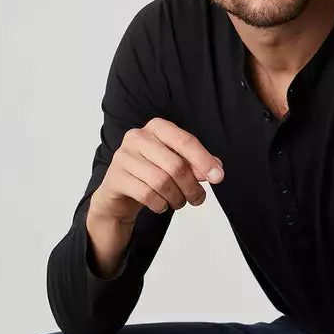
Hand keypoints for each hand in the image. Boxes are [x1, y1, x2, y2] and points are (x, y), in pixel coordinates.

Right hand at [89, 117, 224, 224]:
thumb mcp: (176, 165)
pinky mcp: (115, 177)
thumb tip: (215, 171)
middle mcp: (137, 137)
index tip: (218, 177)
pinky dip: (160, 204)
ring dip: (177, 198)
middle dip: (191, 187)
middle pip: (175, 165)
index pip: (185, 140)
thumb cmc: (151, 174)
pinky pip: (146, 194)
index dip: (204, 160)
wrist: (120, 192)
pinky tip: (161, 205)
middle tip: (197, 198)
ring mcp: (123, 156)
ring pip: (161, 182)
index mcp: (156, 128)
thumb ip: (196, 165)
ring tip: (179, 202)